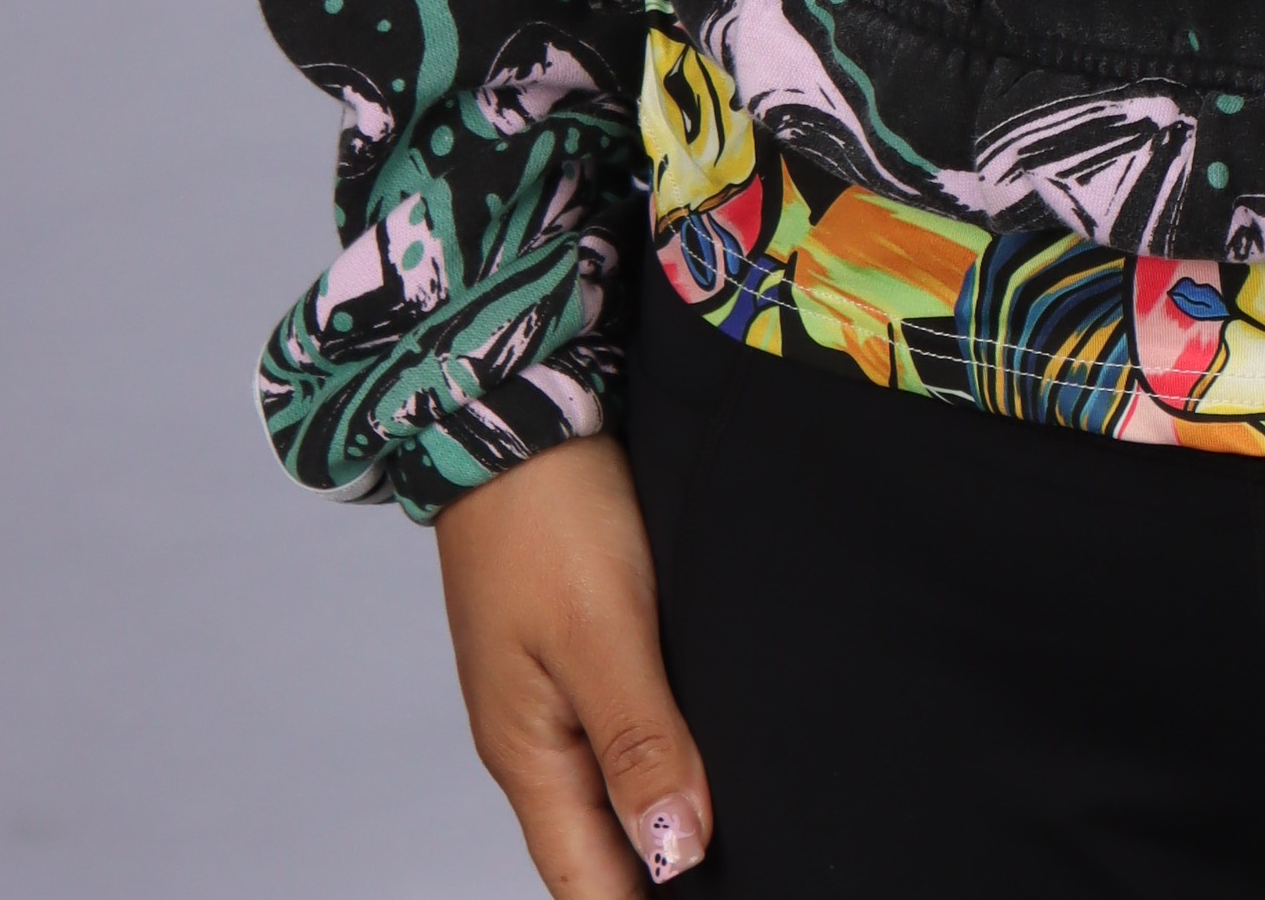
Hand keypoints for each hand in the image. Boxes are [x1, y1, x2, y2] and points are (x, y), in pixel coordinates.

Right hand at [435, 430, 712, 891]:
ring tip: (738, 842)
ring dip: (662, 820)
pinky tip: (704, 755)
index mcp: (528, 755)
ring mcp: (548, 692)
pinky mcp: (572, 646)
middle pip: (598, 849)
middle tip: (752, 874)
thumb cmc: (548, 516)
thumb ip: (639, 744)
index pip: (588, 885)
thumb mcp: (602, 632)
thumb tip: (674, 857)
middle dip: (660, 876)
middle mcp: (534, 739)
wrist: (512, 411)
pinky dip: (657, 757)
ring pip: (610, 790)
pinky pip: (617, 731)